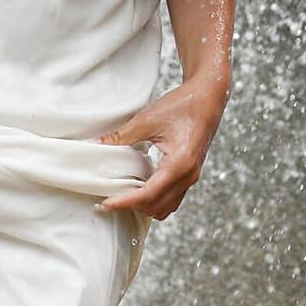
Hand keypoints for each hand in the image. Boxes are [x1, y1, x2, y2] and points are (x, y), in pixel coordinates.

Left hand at [97, 75, 226, 220]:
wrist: (208, 98)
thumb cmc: (183, 105)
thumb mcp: (148, 119)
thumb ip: (122, 135)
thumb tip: (97, 144)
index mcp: (179, 164)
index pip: (148, 195)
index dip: (125, 202)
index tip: (105, 204)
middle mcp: (188, 176)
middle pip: (156, 206)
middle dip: (132, 206)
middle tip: (109, 198)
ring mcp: (191, 177)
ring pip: (166, 207)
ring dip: (144, 205)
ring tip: (124, 193)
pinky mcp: (190, 174)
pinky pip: (172, 198)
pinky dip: (155, 198)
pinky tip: (140, 185)